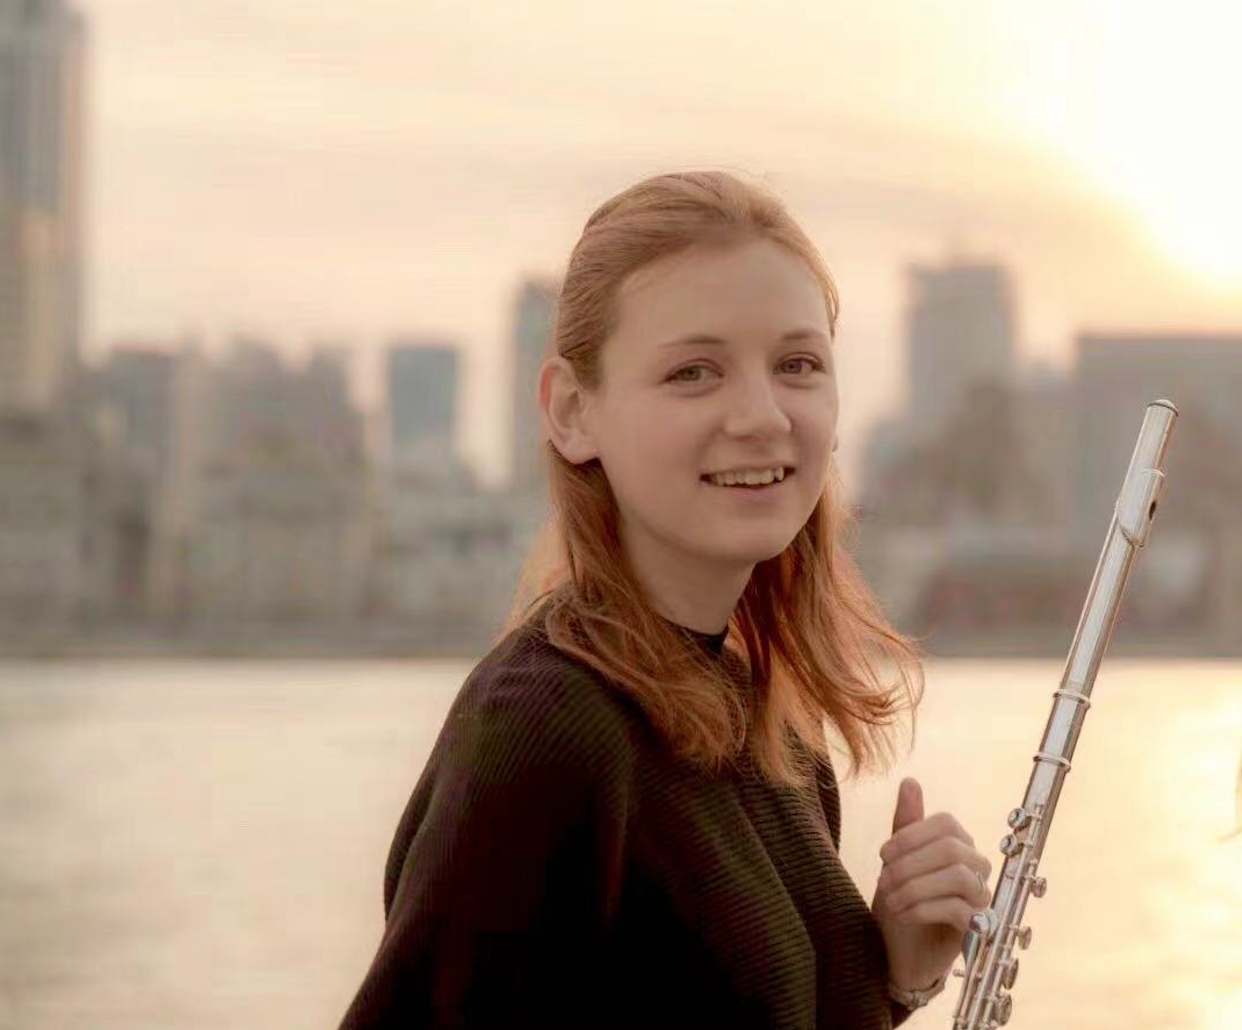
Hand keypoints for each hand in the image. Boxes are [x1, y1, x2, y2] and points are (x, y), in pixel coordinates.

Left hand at [871, 777, 991, 992]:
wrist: (900, 950)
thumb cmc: (901, 900)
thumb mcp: (896, 860)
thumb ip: (906, 823)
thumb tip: (911, 781)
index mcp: (959, 845)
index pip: (946, 823)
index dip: (912, 835)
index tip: (883, 854)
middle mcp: (977, 868)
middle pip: (952, 849)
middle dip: (910, 863)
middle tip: (883, 880)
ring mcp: (981, 899)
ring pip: (957, 877)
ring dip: (915, 886)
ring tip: (890, 899)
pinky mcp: (979, 929)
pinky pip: (958, 909)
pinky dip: (922, 908)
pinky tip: (902, 914)